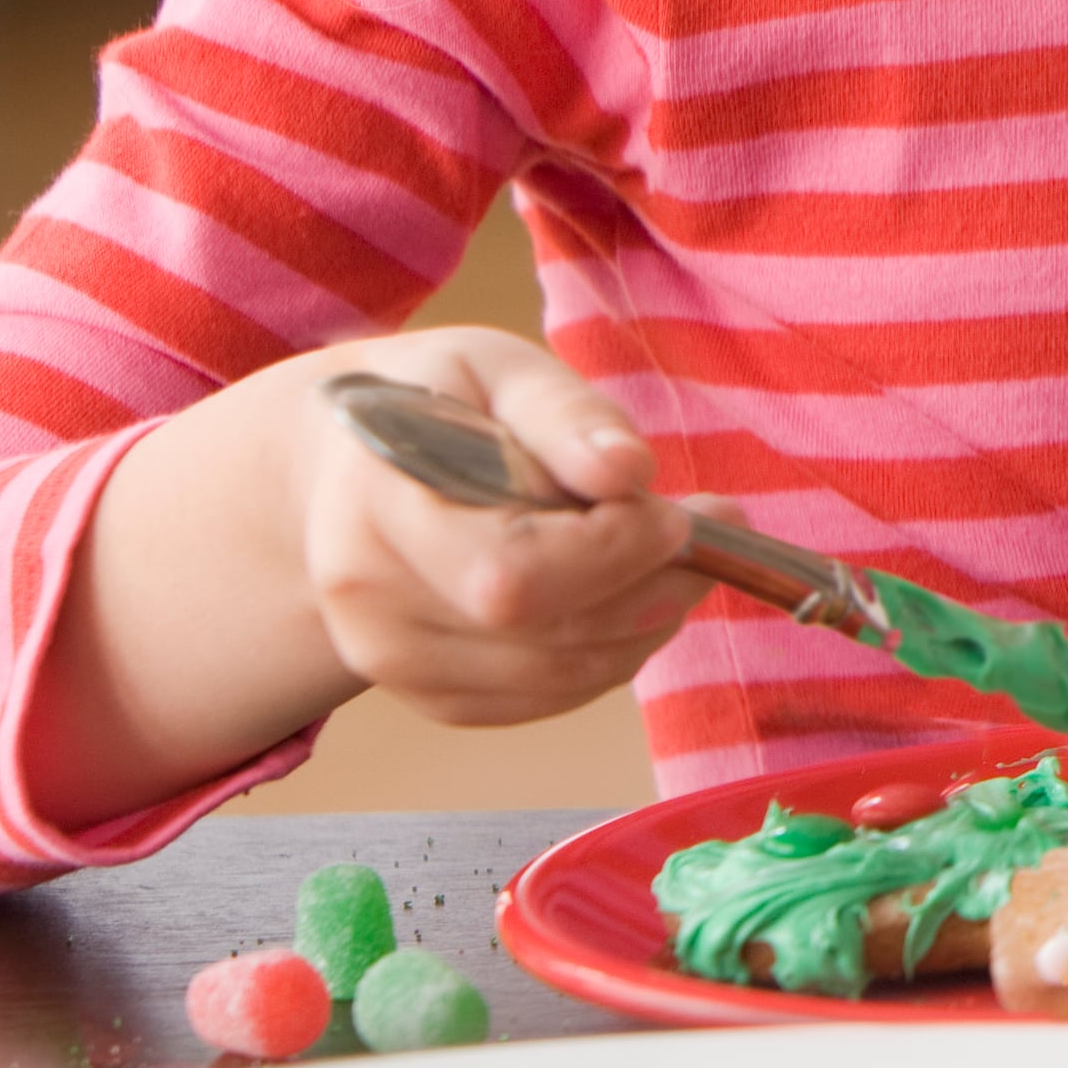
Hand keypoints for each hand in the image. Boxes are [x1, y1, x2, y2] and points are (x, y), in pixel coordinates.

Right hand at [285, 330, 705, 727]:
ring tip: (672, 557)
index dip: (616, 551)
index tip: (676, 511)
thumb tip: (628, 472)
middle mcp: (366, 597)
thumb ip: (567, 416)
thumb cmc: (445, 401)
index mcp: (376, 501)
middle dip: (653, 585)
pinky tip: (624, 594)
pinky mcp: (429, 695)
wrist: (358, 464)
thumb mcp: (503, 369)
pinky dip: (612, 654)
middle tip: (708, 530)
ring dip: (647, 622)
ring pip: (559, 675)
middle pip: (545, 635)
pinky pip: (548, 698)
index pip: (512, 573)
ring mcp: (388, 659)